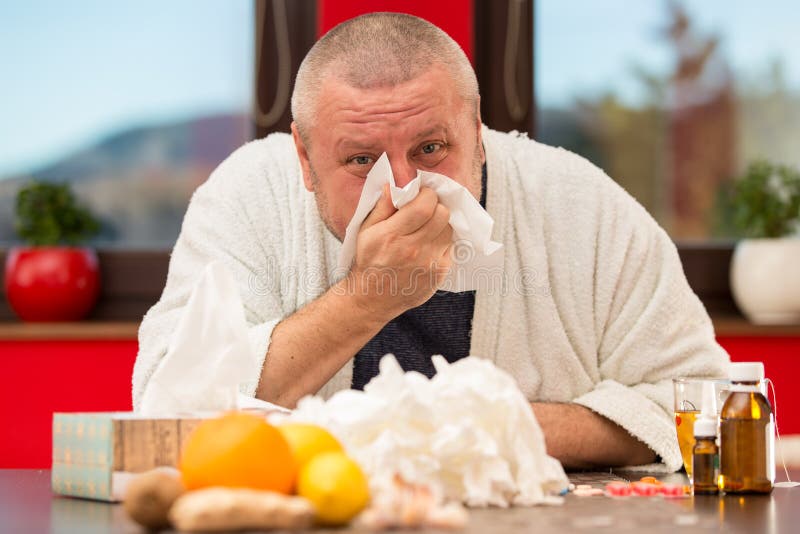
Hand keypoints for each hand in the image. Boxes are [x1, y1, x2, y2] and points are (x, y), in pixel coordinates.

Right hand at [348, 184, 452, 319]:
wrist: (372, 298)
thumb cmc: (368, 261)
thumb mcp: (366, 231)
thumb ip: (382, 207)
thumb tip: (392, 186)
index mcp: (393, 234)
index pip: (425, 205)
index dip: (427, 195)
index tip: (421, 196)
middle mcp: (413, 249)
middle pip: (443, 214)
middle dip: (436, 207)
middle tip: (426, 211)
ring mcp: (429, 263)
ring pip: (449, 230)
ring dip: (441, 224)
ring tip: (428, 228)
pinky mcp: (439, 273)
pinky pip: (451, 247)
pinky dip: (443, 242)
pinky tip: (429, 245)